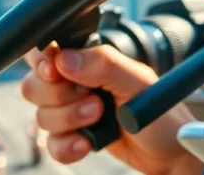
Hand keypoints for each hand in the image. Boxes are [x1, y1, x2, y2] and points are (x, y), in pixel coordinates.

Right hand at [22, 43, 203, 174]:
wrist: (169, 153)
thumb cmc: (161, 111)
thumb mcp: (137, 82)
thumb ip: (103, 64)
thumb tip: (66, 59)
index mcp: (89, 60)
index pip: (47, 51)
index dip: (43, 61)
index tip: (54, 72)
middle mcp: (76, 82)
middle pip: (34, 85)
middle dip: (61, 97)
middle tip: (94, 100)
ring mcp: (73, 110)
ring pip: (42, 115)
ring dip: (69, 120)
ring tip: (99, 119)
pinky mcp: (73, 136)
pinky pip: (51, 143)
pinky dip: (66, 146)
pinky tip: (87, 144)